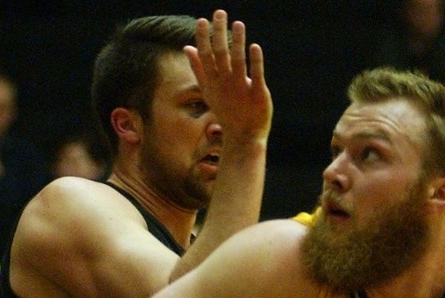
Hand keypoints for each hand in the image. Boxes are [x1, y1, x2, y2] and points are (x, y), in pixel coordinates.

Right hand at [184, 9, 272, 143]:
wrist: (243, 137)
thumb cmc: (226, 111)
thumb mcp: (209, 91)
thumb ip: (198, 69)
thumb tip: (187, 47)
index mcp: (213, 82)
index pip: (206, 56)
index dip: (204, 38)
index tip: (203, 20)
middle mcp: (225, 84)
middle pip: (220, 54)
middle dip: (219, 33)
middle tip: (220, 13)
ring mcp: (241, 89)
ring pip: (238, 61)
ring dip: (237, 42)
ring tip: (238, 24)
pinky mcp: (258, 95)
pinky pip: (256, 76)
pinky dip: (255, 61)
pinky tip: (254, 46)